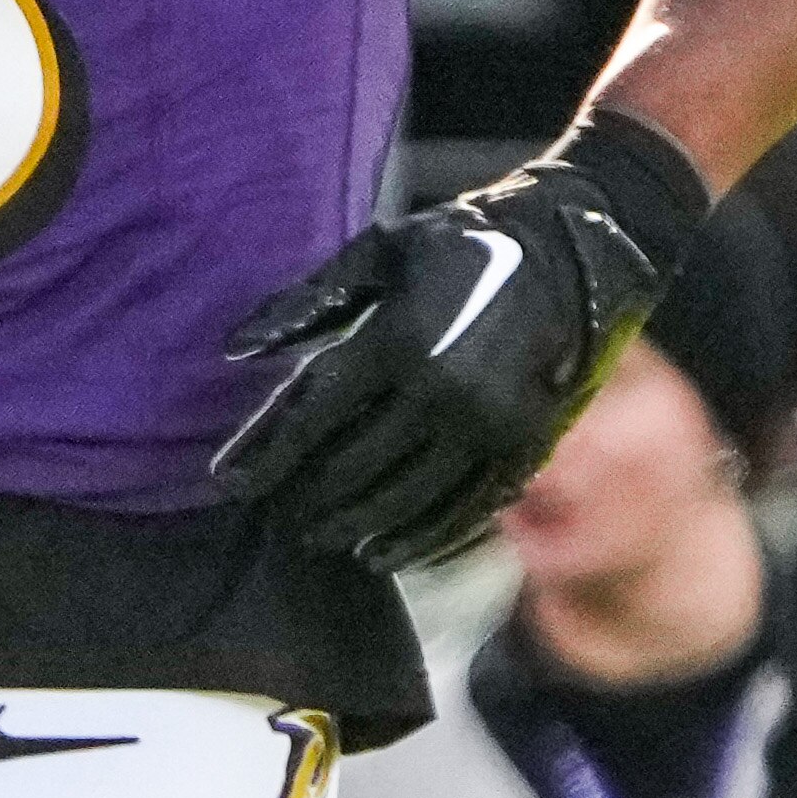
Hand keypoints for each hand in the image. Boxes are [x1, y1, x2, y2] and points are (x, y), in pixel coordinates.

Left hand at [215, 152, 677, 568]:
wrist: (570, 250)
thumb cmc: (456, 243)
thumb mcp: (377, 252)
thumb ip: (305, 303)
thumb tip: (233, 351)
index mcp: (398, 339)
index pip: (314, 413)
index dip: (266, 453)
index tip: (226, 482)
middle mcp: (443, 391)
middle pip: (354, 465)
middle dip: (306, 494)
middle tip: (273, 513)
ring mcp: (489, 426)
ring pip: (406, 498)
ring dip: (354, 524)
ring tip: (316, 537)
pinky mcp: (525, 447)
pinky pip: (463, 510)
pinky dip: (418, 538)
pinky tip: (381, 554)